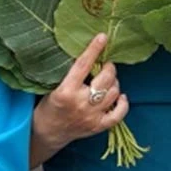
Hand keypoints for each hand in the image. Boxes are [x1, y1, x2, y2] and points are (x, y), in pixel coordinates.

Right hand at [32, 35, 126, 154]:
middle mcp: (81, 103)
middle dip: (109, 68)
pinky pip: (119, 114)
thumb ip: (72, 75)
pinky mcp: (98, 127)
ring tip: (109, 80)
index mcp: (66, 91)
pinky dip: (123, 103)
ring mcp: (91, 116)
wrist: (47, 133)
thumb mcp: (54, 87)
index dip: (94, 49)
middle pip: (105, 79)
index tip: (103, 37)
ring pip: (114, 93)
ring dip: (115, 83)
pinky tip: (121, 96)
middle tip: (107, 65)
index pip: (83, 65)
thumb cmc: (49, 106)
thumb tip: (92, 57)